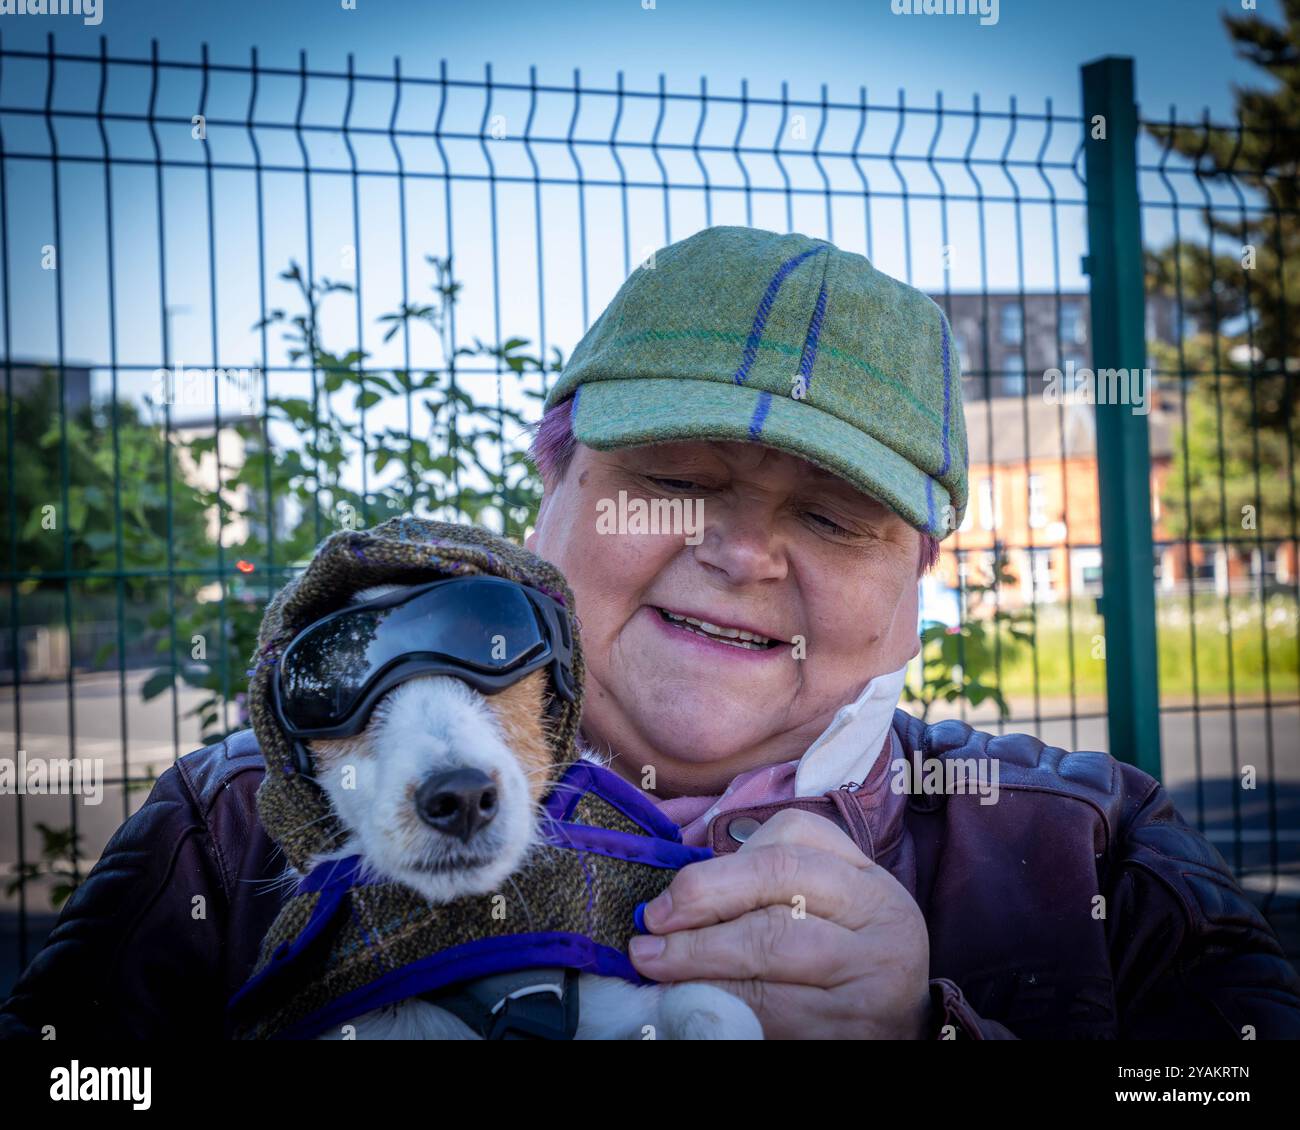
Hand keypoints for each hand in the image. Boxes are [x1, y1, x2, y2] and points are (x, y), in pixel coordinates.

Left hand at [628, 808, 932, 1038]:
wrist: (898, 1032)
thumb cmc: (844, 962)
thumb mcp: (826, 910)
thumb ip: (766, 885)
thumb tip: (677, 892)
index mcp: (866, 879)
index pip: (790, 842)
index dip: (720, 866)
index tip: (672, 894)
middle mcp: (879, 919)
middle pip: (777, 885)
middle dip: (702, 902)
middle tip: (652, 926)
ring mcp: (870, 975)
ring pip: (769, 945)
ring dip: (697, 954)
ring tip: (653, 962)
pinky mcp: (849, 1029)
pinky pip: (770, 1009)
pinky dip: (719, 999)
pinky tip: (686, 998)